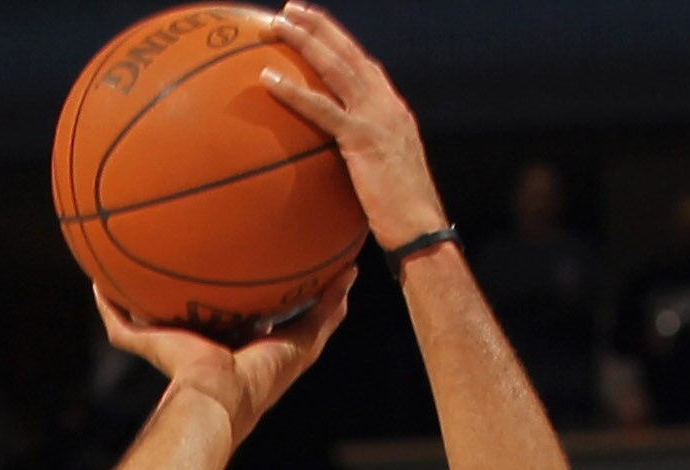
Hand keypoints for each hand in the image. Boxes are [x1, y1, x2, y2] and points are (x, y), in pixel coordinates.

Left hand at [93, 269, 351, 440]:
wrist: (210, 396)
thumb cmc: (179, 374)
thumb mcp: (143, 338)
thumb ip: (119, 316)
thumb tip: (97, 283)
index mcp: (233, 348)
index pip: (247, 319)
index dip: (254, 300)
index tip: (258, 277)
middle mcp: (263, 351)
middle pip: (285, 317)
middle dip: (297, 295)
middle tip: (308, 265)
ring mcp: (286, 353)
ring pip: (313, 318)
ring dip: (328, 294)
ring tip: (341, 266)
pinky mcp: (300, 352)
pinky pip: (325, 320)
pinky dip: (338, 298)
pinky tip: (349, 272)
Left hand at [262, 4, 443, 254]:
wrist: (421, 228)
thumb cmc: (402, 215)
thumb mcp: (385, 174)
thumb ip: (365, 156)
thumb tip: (343, 164)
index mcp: (392, 108)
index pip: (362, 64)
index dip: (338, 42)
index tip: (316, 26)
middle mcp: (385, 103)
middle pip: (347, 52)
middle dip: (319, 26)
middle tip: (291, 9)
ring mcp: (375, 117)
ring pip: (335, 66)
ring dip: (304, 40)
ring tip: (277, 24)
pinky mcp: (361, 138)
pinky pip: (321, 108)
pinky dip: (294, 91)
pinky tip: (268, 79)